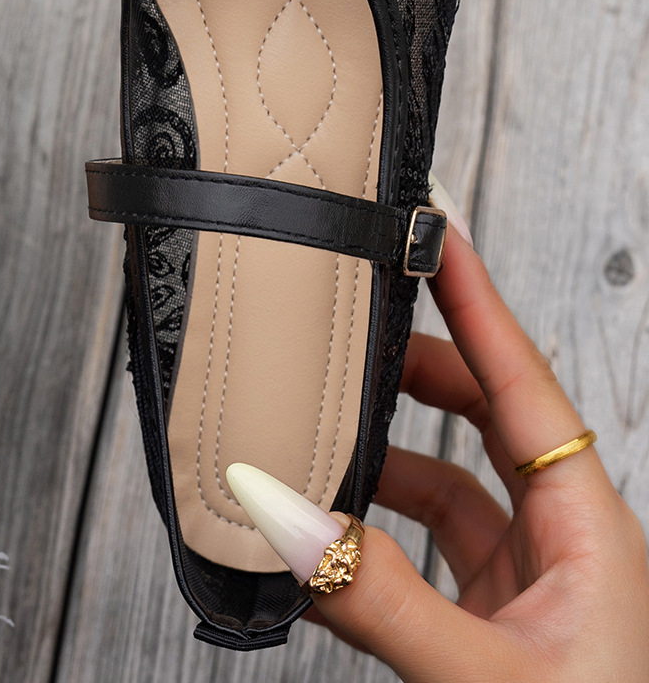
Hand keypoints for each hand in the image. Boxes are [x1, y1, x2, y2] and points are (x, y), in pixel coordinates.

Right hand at [311, 228, 648, 680]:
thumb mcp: (485, 680)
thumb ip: (380, 598)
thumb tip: (283, 517)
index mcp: (589, 529)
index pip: (524, 382)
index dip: (477, 302)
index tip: (433, 234)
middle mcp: (562, 542)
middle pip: (484, 416)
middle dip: (414, 367)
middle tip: (351, 328)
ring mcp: (526, 584)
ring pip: (447, 481)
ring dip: (383, 453)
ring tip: (320, 428)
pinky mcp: (491, 623)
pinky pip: (424, 548)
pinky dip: (371, 530)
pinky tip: (325, 534)